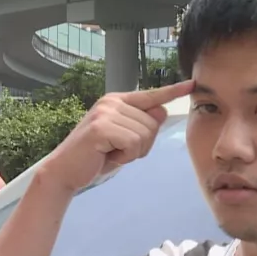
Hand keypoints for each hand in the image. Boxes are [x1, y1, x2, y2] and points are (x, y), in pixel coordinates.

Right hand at [39, 80, 192, 192]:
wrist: (64, 171)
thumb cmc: (94, 157)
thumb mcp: (123, 141)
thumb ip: (142, 126)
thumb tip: (162, 111)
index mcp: (117, 101)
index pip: (151, 95)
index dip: (173, 91)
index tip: (192, 84)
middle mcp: (112, 102)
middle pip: (153, 123)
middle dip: (142, 144)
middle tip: (118, 150)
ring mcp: (106, 113)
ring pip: (145, 134)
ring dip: (132, 152)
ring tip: (110, 153)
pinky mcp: (101, 128)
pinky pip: (133, 143)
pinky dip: (125, 156)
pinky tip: (107, 156)